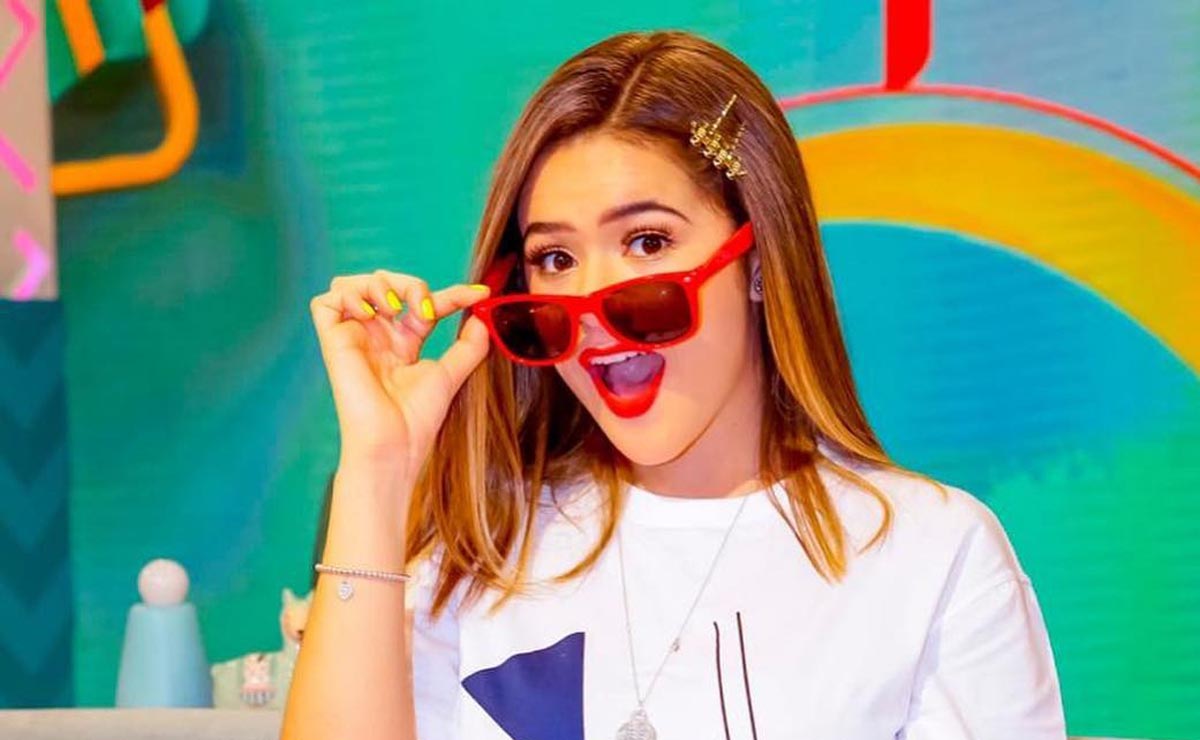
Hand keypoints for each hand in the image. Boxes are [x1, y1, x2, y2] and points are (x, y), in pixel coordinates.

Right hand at [310, 271, 491, 480]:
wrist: (395, 442)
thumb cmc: (416, 418)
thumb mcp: (451, 373)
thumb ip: (469, 345)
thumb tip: (480, 314)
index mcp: (402, 343)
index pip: (424, 304)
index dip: (453, 293)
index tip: (481, 294)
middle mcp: (376, 336)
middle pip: (385, 282)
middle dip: (411, 283)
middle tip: (426, 307)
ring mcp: (354, 337)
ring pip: (352, 284)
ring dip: (378, 284)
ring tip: (396, 308)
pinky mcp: (333, 341)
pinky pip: (325, 302)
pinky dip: (348, 295)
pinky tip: (371, 314)